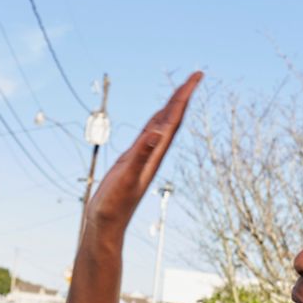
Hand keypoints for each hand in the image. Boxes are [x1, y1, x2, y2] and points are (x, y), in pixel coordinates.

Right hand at [84, 72, 201, 230]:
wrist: (106, 226)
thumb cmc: (114, 205)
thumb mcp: (127, 177)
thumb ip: (141, 155)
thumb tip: (159, 133)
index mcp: (154, 154)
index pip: (173, 119)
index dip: (184, 96)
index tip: (197, 76)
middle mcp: (152, 154)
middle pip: (172, 119)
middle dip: (183, 97)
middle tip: (196, 75)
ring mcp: (143, 158)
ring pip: (161, 127)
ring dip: (171, 109)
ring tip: (180, 93)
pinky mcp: (131, 163)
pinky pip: (147, 137)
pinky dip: (153, 124)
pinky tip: (154, 122)